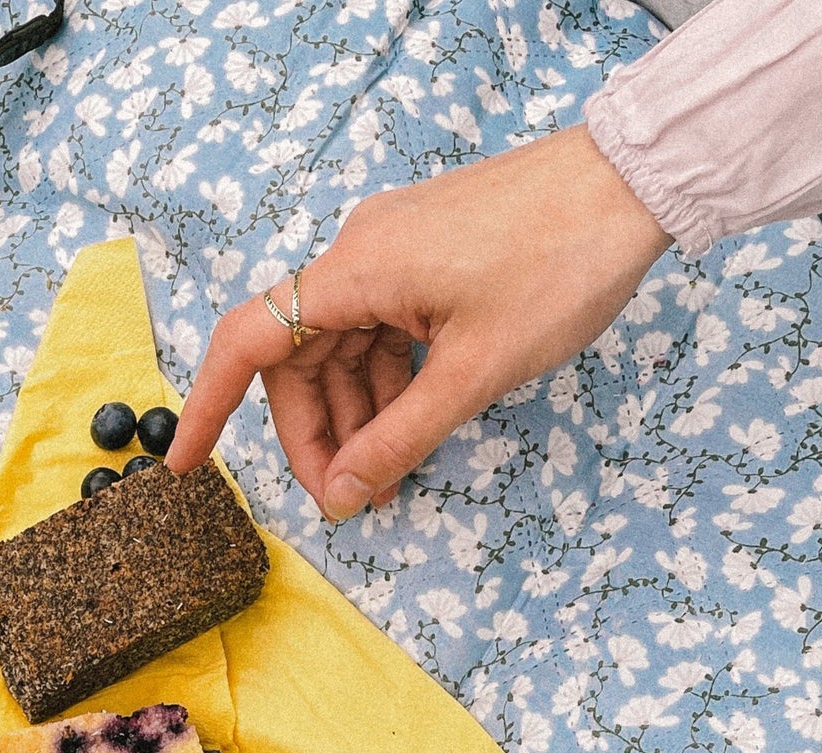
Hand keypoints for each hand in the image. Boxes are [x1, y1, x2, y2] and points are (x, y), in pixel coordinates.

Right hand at [166, 126, 671, 520]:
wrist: (635, 184)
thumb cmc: (562, 262)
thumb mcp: (474, 373)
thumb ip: (398, 441)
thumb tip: (341, 497)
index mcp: (356, 271)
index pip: (247, 342)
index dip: (207, 409)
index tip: (185, 466)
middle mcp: (361, 253)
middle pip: (298, 360)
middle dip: (313, 436)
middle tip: (345, 499)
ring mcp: (393, 253)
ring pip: (342, 352)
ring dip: (356, 418)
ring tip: (387, 477)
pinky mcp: (425, 257)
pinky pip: (381, 331)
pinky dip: (387, 385)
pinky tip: (411, 428)